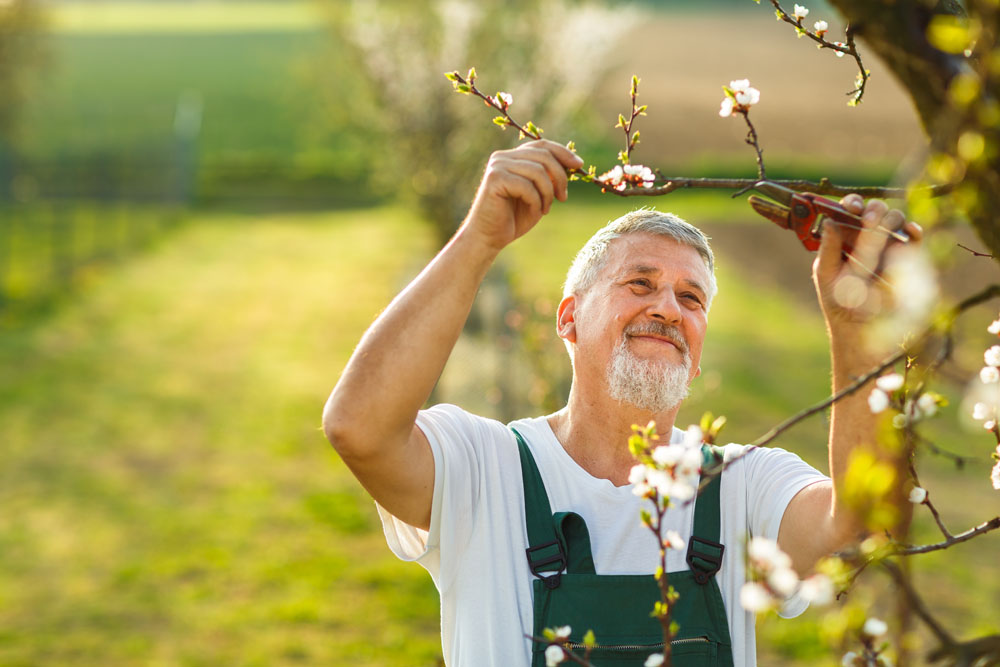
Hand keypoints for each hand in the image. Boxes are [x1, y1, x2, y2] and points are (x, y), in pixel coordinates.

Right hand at [460, 140, 583, 251]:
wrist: (488, 238)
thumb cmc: (513, 218)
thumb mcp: (538, 194)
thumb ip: (549, 177)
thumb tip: (573, 162)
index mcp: (512, 157)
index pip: (542, 145)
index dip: (563, 153)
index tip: (578, 165)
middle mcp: (502, 157)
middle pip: (543, 156)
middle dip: (560, 177)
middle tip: (563, 197)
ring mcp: (497, 166)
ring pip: (538, 171)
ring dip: (548, 193)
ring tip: (546, 209)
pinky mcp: (494, 179)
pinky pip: (527, 186)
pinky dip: (536, 201)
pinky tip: (535, 212)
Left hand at [813, 194, 923, 331]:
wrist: (860, 325)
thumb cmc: (837, 297)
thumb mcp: (826, 273)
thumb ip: (828, 248)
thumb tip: (829, 221)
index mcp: (845, 235)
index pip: (850, 210)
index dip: (853, 203)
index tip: (852, 208)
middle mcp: (867, 235)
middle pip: (876, 209)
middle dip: (874, 208)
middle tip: (869, 219)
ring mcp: (888, 244)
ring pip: (895, 219)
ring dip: (891, 218)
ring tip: (884, 228)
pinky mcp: (906, 257)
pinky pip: (913, 238)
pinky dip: (913, 231)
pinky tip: (909, 232)